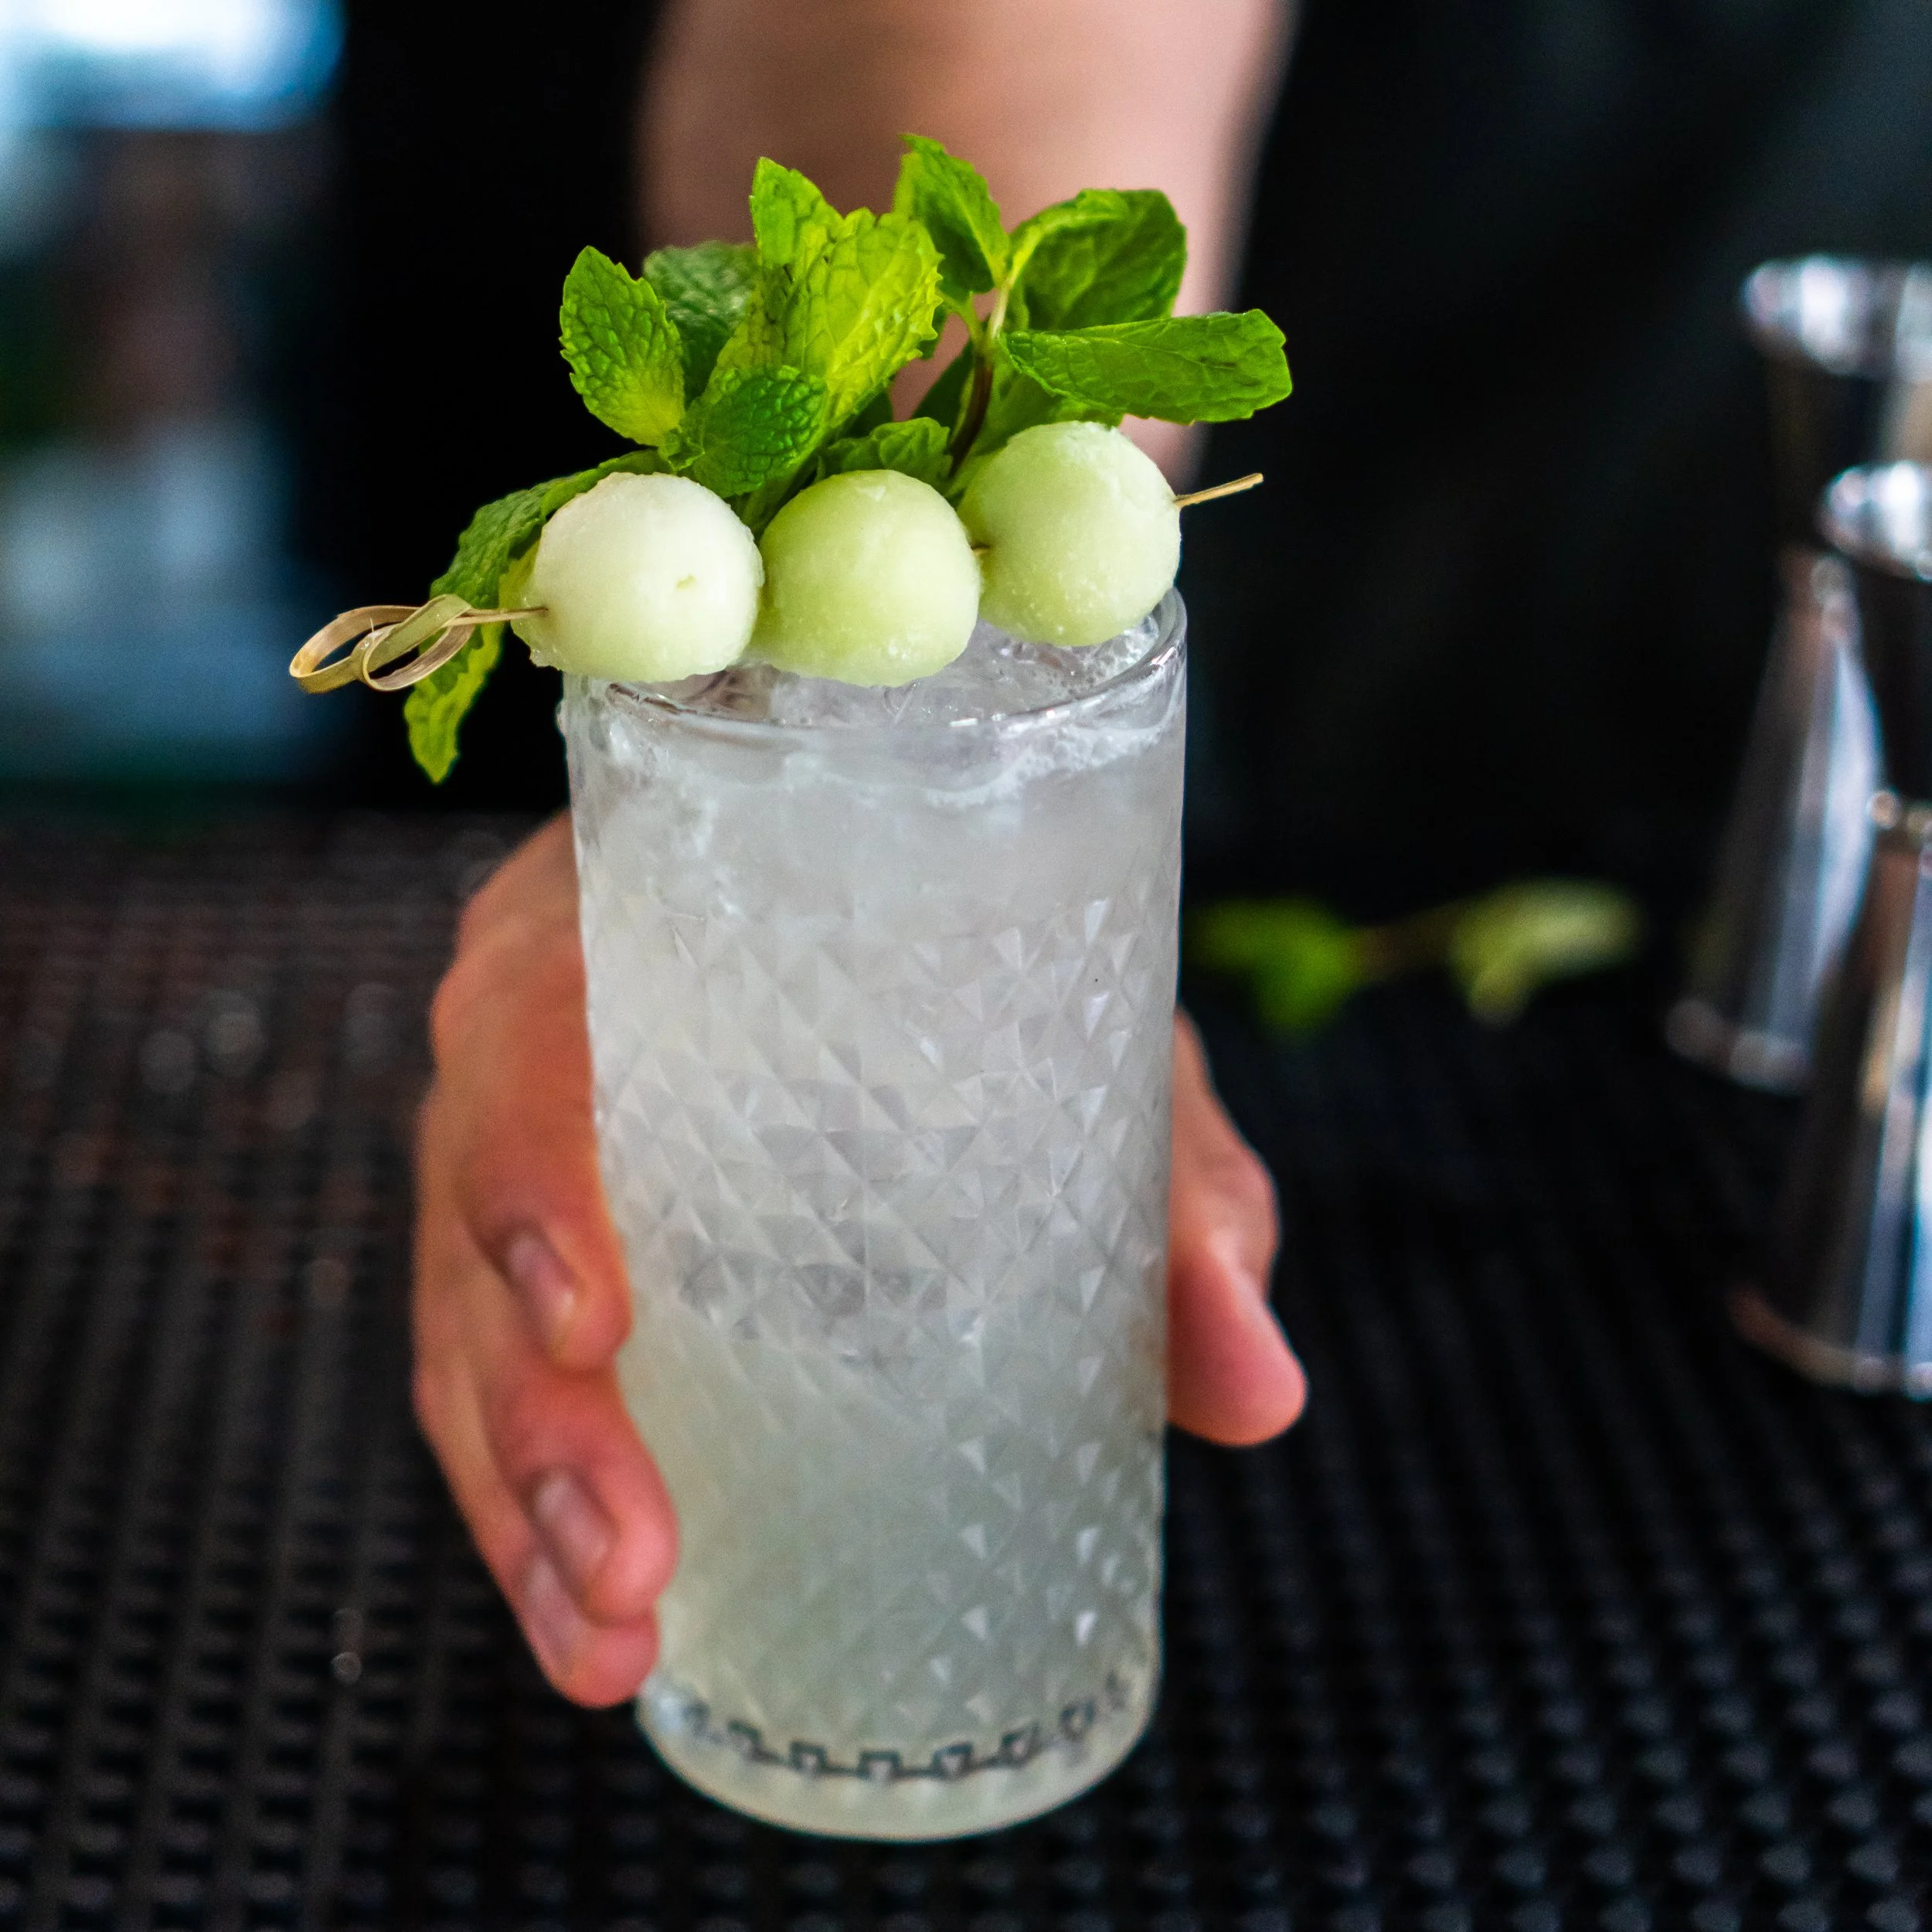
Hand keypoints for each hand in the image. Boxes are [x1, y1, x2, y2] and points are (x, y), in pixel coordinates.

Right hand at [414, 817, 1305, 1705]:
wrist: (908, 913)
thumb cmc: (982, 964)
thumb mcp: (1081, 1041)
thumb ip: (1175, 1194)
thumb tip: (1262, 1393)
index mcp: (641, 929)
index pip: (539, 1026)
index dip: (539, 1171)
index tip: (597, 1324)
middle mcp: (543, 1037)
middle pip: (475, 1214)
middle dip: (537, 1414)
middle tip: (635, 1570)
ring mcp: (521, 1151)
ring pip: (465, 1327)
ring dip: (520, 1503)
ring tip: (609, 1648)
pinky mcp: (534, 1254)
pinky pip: (490, 1379)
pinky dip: (529, 1509)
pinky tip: (598, 1628)